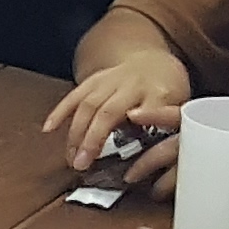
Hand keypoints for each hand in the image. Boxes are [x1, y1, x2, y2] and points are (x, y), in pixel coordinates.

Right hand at [46, 51, 193, 167]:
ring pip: (89, 105)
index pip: (150, 110)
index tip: (123, 146)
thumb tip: (158, 164)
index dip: (136, 126)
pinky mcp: (95, 79)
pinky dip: (60, 112)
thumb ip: (169, 129)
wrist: (155, 63)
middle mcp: (133, 85)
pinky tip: (48, 129)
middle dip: (92, 139)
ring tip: (70, 158)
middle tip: (81, 165)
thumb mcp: (179, 110)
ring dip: (75, 132)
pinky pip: (75, 95)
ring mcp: (112, 80)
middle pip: (109, 111)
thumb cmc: (168, 94)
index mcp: (160, 94)